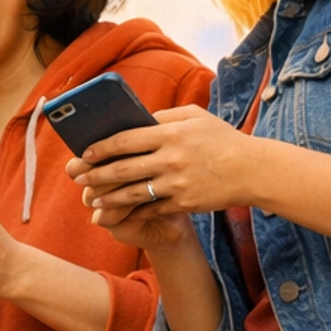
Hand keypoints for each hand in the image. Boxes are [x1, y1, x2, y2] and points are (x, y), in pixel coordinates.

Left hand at [65, 104, 254, 227]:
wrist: (251, 170)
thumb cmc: (221, 139)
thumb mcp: (196, 117)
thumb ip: (165, 117)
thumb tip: (137, 121)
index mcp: (171, 134)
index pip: (126, 140)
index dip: (101, 148)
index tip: (85, 153)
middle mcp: (170, 159)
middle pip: (123, 169)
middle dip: (96, 175)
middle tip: (79, 178)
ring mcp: (176, 183)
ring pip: (132, 193)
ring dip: (108, 198)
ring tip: (91, 199)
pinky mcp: (183, 203)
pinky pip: (150, 209)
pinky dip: (131, 212)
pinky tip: (117, 213)